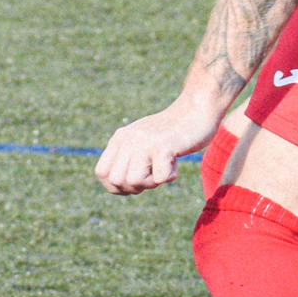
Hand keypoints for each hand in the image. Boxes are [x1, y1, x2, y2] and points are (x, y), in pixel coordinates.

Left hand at [96, 94, 227, 196]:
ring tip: (164, 166)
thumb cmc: (172, 132)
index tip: (134, 183)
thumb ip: (127, 159)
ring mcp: (144, 142)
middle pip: (116, 181)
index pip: (101, 173)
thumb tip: (115, 186)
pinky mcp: (163, 146)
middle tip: (152, 175)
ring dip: (152, 182)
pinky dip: (171, 175)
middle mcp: (128, 139)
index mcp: (120, 138)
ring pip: (134, 181)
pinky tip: (175, 160)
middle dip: (134, 187)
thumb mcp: (142, 141)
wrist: (196, 109)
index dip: (115, 186)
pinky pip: (160, 178)